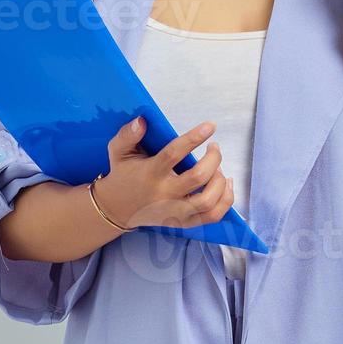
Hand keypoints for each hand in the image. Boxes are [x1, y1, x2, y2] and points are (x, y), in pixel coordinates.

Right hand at [93, 116, 234, 230]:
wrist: (117, 209)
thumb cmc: (123, 175)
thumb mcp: (118, 151)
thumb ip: (127, 134)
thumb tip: (142, 121)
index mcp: (151, 173)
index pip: (174, 154)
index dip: (194, 138)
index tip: (210, 126)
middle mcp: (165, 195)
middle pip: (198, 177)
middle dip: (213, 158)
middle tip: (214, 147)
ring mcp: (175, 211)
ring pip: (209, 200)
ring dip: (220, 180)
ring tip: (217, 167)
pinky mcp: (183, 222)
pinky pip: (212, 216)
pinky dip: (225, 200)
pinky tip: (225, 183)